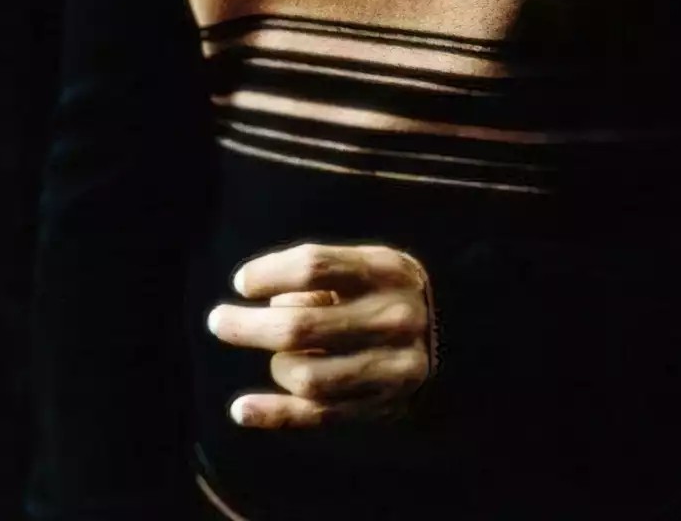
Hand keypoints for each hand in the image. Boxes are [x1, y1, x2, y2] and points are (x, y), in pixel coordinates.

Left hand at [204, 241, 434, 428]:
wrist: (463, 337)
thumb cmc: (389, 292)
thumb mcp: (368, 263)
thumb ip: (320, 270)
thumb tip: (257, 294)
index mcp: (386, 271)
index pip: (313, 266)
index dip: (268, 273)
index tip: (241, 283)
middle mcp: (394, 318)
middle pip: (300, 326)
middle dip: (247, 326)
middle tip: (218, 320)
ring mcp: (392, 368)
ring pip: (306, 376)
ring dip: (276, 364)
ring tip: (276, 355)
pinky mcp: (384, 406)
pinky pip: (319, 416)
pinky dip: (274, 415)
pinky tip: (240, 410)